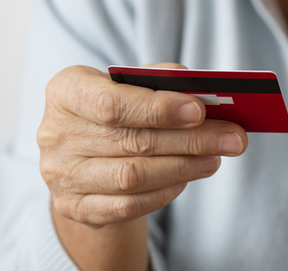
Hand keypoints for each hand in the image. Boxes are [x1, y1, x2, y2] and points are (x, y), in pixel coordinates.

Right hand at [38, 64, 247, 228]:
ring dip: (184, 166)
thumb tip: (201, 90)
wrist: (82, 154)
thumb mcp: (127, 85)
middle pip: (132, 140)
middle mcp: (55, 133)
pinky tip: (187, 177)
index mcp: (66, 91)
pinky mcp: (73, 207)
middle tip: (233, 137)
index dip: (157, 107)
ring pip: (132, 176)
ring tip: (216, 157)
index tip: (200, 110)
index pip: (110, 103)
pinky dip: (163, 191)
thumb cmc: (115, 110)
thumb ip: (158, 80)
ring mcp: (60, 175)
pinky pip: (127, 205)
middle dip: (190, 139)